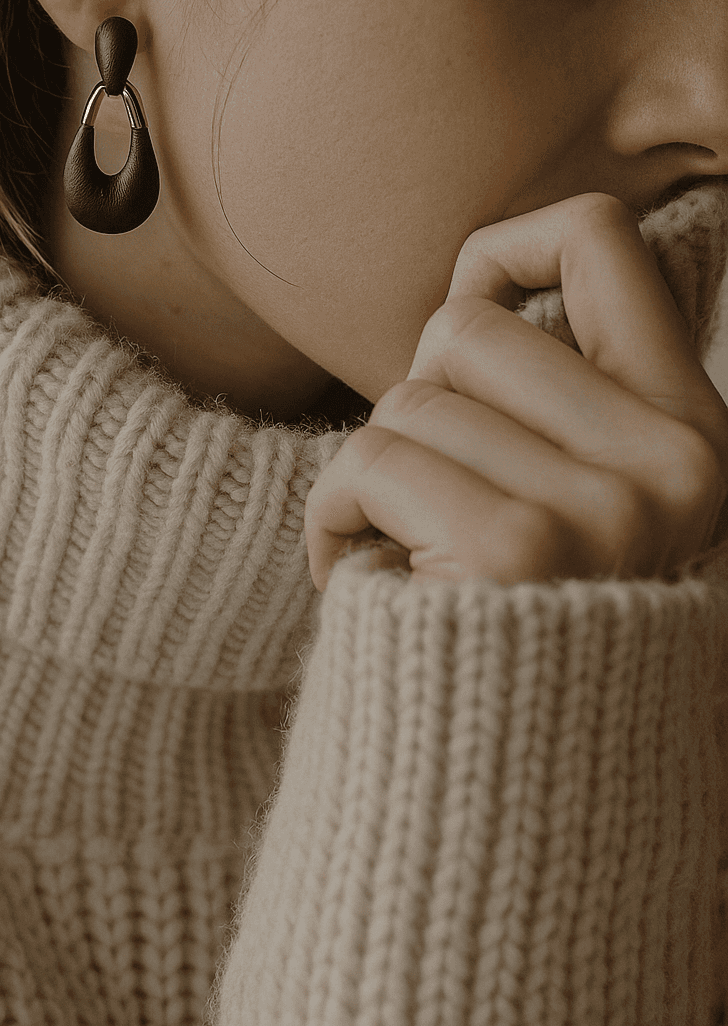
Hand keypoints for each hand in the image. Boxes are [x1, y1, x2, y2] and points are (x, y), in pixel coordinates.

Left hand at [306, 194, 727, 587]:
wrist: (506, 789)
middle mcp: (674, 464)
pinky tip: (364, 570)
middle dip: (417, 401)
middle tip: (431, 489)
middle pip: (467, 326)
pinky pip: (368, 458)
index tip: (469, 307)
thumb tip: (481, 279)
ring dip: (372, 472)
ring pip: (408, 398)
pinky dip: (334, 513)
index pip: (601, 236)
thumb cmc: (515, 618)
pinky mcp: (518, 550)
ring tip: (404, 546)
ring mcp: (605, 508)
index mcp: (695, 431)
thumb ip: (558, 397)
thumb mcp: (584, 495)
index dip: (505, 247)